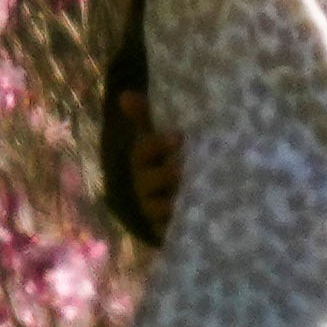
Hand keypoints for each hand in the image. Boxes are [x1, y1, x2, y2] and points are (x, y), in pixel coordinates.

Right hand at [116, 98, 184, 247]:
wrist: (164, 210)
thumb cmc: (161, 168)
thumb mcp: (154, 144)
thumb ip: (144, 119)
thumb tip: (125, 94)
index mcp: (141, 163)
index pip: (143, 152)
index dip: (157, 145)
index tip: (180, 136)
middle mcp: (144, 187)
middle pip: (150, 180)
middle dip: (168, 173)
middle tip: (187, 169)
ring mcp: (154, 211)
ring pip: (160, 207)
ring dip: (174, 201)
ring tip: (195, 196)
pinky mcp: (167, 231)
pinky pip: (172, 230)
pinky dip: (183, 225)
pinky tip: (201, 218)